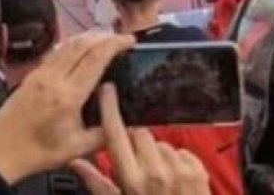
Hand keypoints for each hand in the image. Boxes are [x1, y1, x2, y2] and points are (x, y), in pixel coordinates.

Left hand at [0, 33, 134, 184]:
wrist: (1, 152)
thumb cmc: (36, 152)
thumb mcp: (77, 148)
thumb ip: (104, 132)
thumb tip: (124, 120)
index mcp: (67, 96)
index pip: (95, 59)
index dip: (115, 44)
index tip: (129, 40)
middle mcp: (52, 79)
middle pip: (82, 44)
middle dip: (105, 36)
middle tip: (121, 38)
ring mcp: (39, 74)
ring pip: (68, 44)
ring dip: (89, 37)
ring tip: (105, 39)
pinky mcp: (31, 75)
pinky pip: (56, 51)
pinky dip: (73, 44)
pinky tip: (81, 49)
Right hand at [71, 84, 210, 194]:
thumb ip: (97, 183)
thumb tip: (75, 161)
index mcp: (132, 181)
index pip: (115, 135)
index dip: (109, 109)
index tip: (106, 90)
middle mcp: (156, 171)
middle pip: (139, 133)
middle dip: (134, 142)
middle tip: (134, 162)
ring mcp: (180, 170)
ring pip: (160, 142)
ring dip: (155, 153)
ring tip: (156, 177)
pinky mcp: (198, 171)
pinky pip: (181, 151)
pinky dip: (176, 160)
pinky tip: (173, 179)